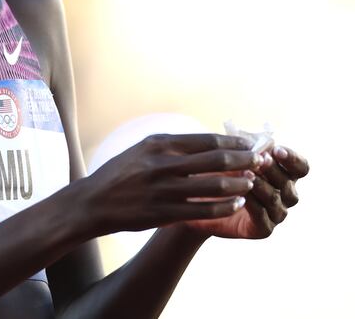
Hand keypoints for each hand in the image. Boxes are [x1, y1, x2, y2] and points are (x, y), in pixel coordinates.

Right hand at [71, 133, 260, 237]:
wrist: (92, 202)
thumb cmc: (121, 174)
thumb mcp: (142, 150)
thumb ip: (172, 146)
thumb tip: (207, 142)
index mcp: (158, 144)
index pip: (205, 140)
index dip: (232, 141)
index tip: (250, 143)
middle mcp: (162, 164)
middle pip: (214, 160)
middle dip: (242, 159)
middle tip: (261, 160)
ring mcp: (163, 190)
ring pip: (212, 185)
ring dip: (237, 183)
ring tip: (252, 182)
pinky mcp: (163, 213)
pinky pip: (202, 210)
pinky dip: (223, 206)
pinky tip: (236, 203)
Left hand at [182, 145, 308, 238]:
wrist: (202, 201)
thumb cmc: (222, 172)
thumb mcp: (235, 154)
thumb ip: (249, 145)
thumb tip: (259, 139)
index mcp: (285, 174)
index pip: (301, 167)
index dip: (292, 159)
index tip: (277, 149)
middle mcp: (286, 195)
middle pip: (288, 183)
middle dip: (273, 170)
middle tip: (260, 159)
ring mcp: (276, 213)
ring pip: (276, 199)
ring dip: (262, 185)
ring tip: (246, 173)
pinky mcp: (264, 229)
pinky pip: (262, 215)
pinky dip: (253, 203)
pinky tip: (240, 193)